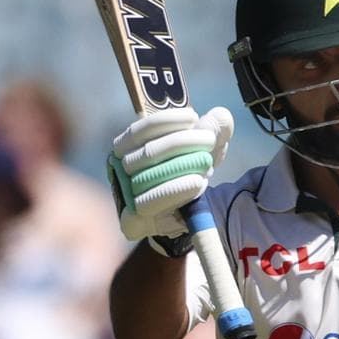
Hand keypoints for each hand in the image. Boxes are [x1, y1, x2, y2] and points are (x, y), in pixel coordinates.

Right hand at [107, 106, 232, 241]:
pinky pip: (150, 204)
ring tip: (207, 164)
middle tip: (209, 140)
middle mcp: (118, 171)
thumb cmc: (190, 170)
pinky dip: (176, 191)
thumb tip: (221, 116)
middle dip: (183, 143)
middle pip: (148, 153)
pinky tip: (198, 184)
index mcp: (126, 147)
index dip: (166, 120)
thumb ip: (214, 128)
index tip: (193, 117)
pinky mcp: (132, 222)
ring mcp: (123, 196)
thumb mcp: (204, 147)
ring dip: (182, 168)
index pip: (141, 130)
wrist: (184, 212)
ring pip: (149, 177)